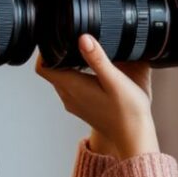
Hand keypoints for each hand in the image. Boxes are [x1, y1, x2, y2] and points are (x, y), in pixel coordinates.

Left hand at [35, 34, 157, 159]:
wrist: (134, 137)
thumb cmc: (128, 112)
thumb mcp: (115, 80)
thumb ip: (98, 59)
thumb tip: (83, 38)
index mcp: (72, 87)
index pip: (42, 67)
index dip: (46, 52)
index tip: (59, 40)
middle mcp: (68, 97)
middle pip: (51, 71)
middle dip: (59, 55)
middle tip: (75, 41)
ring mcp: (74, 104)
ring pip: (61, 79)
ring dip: (68, 66)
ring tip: (85, 54)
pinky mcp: (82, 107)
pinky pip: (71, 88)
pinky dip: (76, 76)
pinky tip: (93, 72)